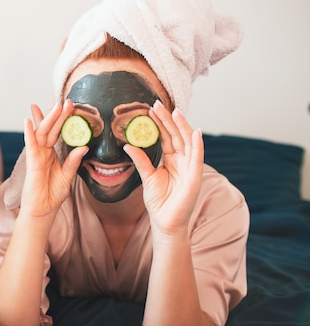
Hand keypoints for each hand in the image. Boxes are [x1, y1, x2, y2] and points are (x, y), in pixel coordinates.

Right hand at [20, 100, 87, 216]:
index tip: (70, 107)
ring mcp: (37, 157)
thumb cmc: (53, 194)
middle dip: (56, 115)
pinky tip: (28, 122)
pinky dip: (29, 134)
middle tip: (65, 102)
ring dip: (46, 119)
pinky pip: (30, 146)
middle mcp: (43, 152)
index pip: (58, 133)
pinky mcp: (32, 164)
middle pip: (49, 129)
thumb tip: (84, 146)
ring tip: (55, 107)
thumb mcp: (68, 175)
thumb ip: (73, 161)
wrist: (43, 210)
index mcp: (52, 153)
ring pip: (41, 134)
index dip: (63, 120)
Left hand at [124, 101, 203, 236]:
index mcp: (171, 159)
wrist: (165, 221)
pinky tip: (196, 132)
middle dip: (168, 119)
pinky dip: (198, 145)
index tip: (150, 109)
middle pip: (177, 135)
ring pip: (188, 142)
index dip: (160, 122)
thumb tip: (128, 144)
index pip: (166, 136)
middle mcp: (183, 160)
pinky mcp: (195, 177)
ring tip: (175, 112)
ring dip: (183, 126)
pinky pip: (198, 158)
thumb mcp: (147, 177)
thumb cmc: (158, 201)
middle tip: (157, 104)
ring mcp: (190, 167)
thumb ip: (140, 160)